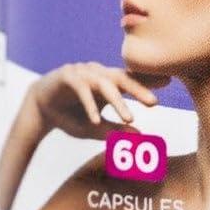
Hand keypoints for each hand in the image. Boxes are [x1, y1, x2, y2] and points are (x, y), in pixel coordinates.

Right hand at [26, 62, 158, 139]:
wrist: (39, 110)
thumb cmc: (72, 116)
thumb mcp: (95, 128)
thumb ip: (115, 130)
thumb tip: (141, 137)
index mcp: (108, 82)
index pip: (131, 79)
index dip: (148, 80)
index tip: (169, 81)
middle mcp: (98, 74)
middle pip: (122, 78)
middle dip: (139, 89)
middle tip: (155, 103)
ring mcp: (82, 73)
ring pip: (104, 84)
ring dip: (117, 102)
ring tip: (129, 120)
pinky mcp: (66, 76)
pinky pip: (81, 90)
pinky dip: (89, 105)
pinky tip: (96, 120)